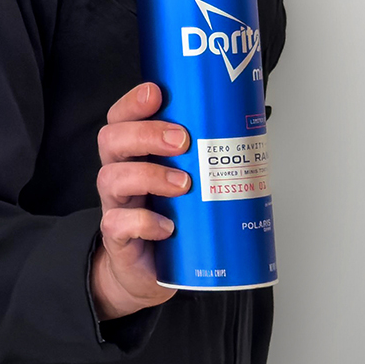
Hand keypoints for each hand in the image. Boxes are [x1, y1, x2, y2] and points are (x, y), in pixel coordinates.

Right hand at [92, 82, 190, 320]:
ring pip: (112, 177)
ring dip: (149, 175)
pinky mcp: (117, 236)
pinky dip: (143, 222)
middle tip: (182, 140)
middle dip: (145, 134)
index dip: (133, 102)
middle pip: (111, 139)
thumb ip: (205, 157)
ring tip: (183, 184)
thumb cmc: (173, 218)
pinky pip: (119, 224)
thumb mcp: (188, 181)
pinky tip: (167, 227)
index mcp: (134, 154)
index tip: (156, 92)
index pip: (121, 118)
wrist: (149, 271)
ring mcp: (115, 204)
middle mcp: (119, 173)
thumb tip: (252, 129)